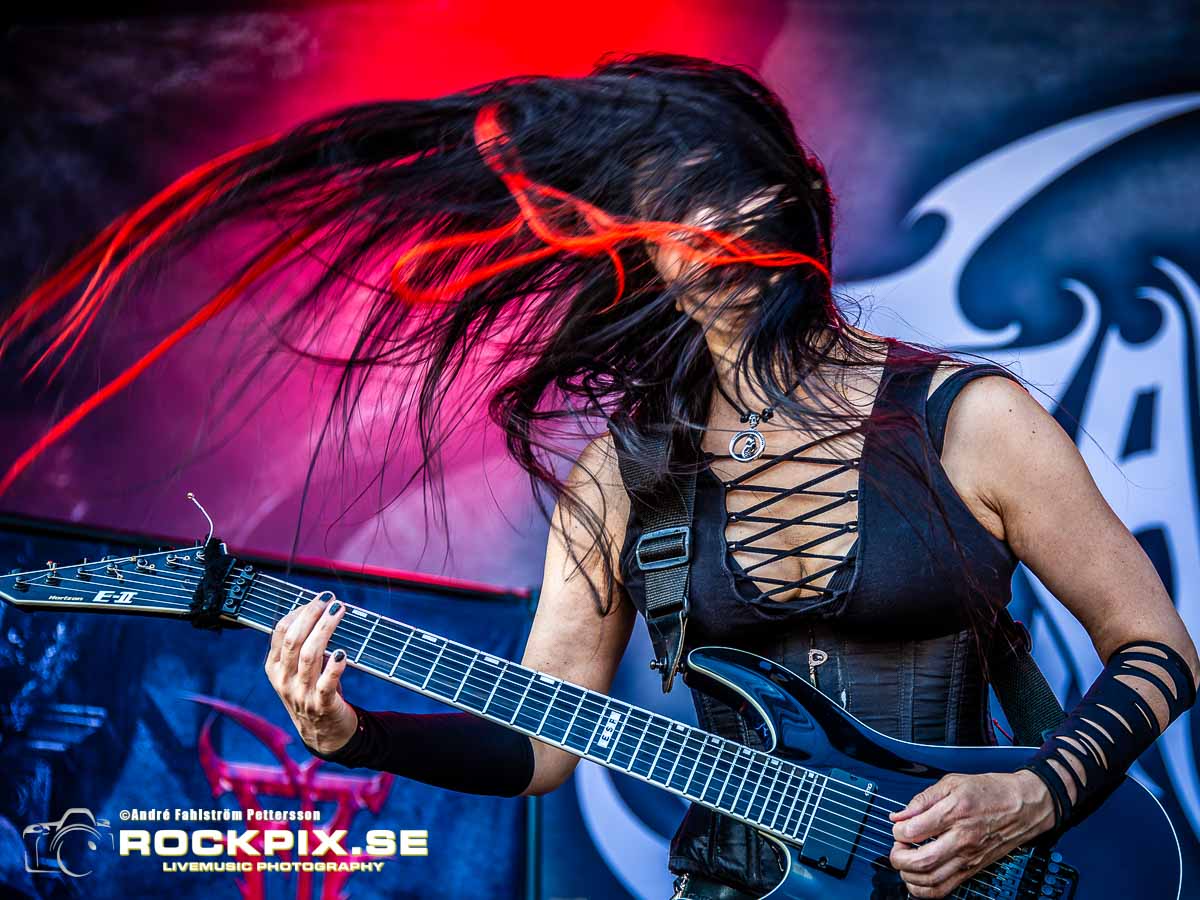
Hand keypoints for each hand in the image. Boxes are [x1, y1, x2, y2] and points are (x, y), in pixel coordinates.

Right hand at [264, 592, 357, 754]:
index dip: (299, 611)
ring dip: (325, 630)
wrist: (323, 733)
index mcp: (274, 668)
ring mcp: (301, 694)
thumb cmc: (312, 692)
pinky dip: (335, 667)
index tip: (317, 598)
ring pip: (309, 656)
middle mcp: (284, 680)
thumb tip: (320, 610)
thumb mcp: (297, 671)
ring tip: (339, 612)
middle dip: (311, 615)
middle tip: (329, 600)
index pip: (280, 632)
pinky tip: (343, 653)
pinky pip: (326, 683)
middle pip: (293, 640)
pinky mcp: (322, 705)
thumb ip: (301, 646)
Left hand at [888, 770, 1055, 897]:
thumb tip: (900, 815)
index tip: (898, 826)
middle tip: (896, 847)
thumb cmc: (991, 792)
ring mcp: (969, 857)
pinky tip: (916, 878)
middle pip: (922, 860)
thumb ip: (923, 799)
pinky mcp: (973, 869)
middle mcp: (962, 839)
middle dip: (899, 857)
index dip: (898, 830)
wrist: (1024, 806)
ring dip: (909, 875)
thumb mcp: (953, 782)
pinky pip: (945, 889)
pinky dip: (925, 889)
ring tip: (904, 861)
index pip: (915, 830)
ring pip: (932, 879)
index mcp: (955, 812)